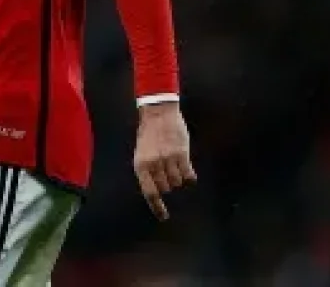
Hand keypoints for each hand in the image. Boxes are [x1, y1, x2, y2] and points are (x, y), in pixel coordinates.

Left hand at [133, 102, 195, 220]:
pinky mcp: (181, 154)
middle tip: (167, 173)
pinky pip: (188, 174)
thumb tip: (156, 189)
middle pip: (165, 188)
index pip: (149, 192)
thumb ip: (147, 170)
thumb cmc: (148, 133)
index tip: (164, 216)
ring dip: (177, 178)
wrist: (158, 113)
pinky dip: (189, 176)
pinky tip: (188, 172)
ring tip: (174, 165)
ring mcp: (168, 160)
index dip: (157, 206)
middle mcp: (154, 164)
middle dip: (167, 185)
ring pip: (177, 182)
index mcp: (140, 165)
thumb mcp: (141, 153)